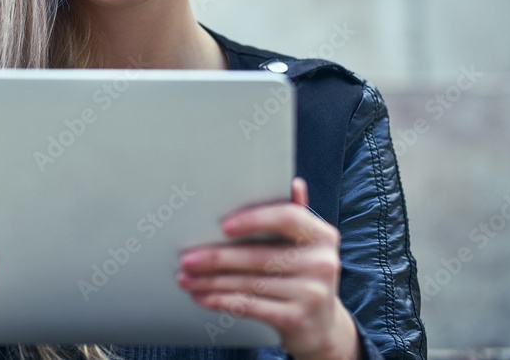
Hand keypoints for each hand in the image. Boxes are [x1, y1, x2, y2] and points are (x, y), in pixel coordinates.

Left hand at [177, 178, 359, 359]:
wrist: (323, 325)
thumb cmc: (303, 274)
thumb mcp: (305, 244)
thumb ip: (296, 215)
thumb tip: (293, 184)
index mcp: (321, 235)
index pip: (287, 217)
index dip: (254, 219)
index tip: (223, 226)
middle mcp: (322, 263)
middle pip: (258, 255)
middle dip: (216, 258)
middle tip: (186, 258)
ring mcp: (311, 293)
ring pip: (249, 283)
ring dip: (211, 281)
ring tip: (185, 278)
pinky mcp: (297, 319)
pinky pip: (250, 307)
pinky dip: (222, 301)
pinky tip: (202, 297)